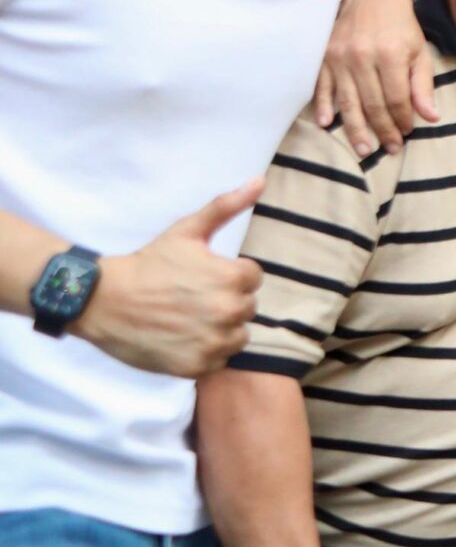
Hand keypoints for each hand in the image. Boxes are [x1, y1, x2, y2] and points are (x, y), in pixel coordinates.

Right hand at [78, 181, 265, 376]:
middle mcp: (228, 311)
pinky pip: (218, 360)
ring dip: (221, 329)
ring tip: (189, 318)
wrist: (103, 301)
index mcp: (233, 278)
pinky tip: (182, 338)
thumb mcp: (187, 230)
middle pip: (247, 308)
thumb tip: (260, 180)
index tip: (202, 276)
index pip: (253, 278)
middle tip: (192, 298)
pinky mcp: (196, 366)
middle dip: (226, 301)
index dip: (229, 275)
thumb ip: (226, 206)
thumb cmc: (148, 263)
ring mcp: (212, 342)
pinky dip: (205, 352)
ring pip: (237, 336)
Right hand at [311, 0, 437, 155]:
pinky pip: (321, 86)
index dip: (402, 119)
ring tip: (364, 149)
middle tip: (390, 149)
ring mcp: (340, 57)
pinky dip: (323, 106)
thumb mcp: (420, 51)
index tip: (406, 134)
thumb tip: (431, 117)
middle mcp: (363, 57)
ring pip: (347, 101)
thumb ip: (423, 85)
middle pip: (372, 104)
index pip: (396, 98)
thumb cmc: (401, 27)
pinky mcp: (324, 57)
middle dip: (382, 130)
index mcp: (391, 54)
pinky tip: (326, 124)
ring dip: (355, 128)